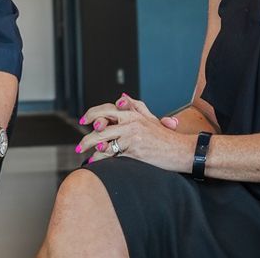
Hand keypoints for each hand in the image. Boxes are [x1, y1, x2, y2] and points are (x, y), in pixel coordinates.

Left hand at [75, 93, 193, 171]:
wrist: (181, 150)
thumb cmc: (166, 137)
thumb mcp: (151, 118)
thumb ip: (137, 106)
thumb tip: (122, 97)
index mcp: (134, 113)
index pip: (107, 109)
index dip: (92, 114)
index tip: (83, 120)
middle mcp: (131, 121)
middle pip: (101, 123)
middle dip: (86, 133)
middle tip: (79, 144)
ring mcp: (131, 135)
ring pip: (102, 138)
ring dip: (88, 145)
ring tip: (81, 152)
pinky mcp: (133, 149)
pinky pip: (111, 153)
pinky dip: (99, 157)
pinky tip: (94, 161)